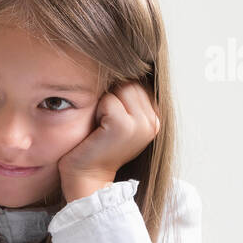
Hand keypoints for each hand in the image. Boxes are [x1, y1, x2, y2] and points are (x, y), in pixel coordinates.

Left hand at [58, 80, 159, 197]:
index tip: (110, 118)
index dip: (118, 94)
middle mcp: (154, 121)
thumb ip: (129, 98)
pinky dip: (98, 111)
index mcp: (155, 118)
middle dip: (111, 96)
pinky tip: (98, 131)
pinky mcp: (125, 127)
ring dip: (104, 103)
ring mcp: (142, 124)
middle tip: (103, 123)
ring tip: (102, 126)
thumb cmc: (96, 146)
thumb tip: (125, 66)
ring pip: (120, 89)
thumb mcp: (118, 120)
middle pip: (131, 82)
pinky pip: (108, 100)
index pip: (139, 83)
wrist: (87, 176)